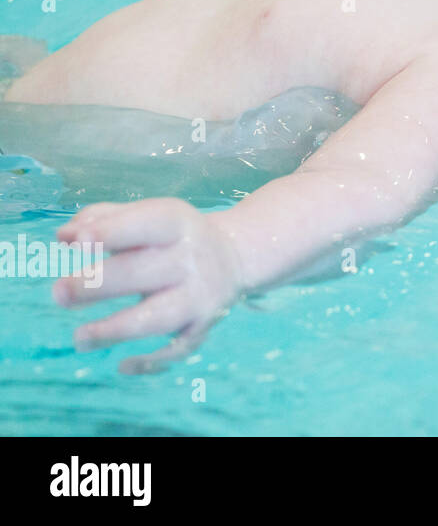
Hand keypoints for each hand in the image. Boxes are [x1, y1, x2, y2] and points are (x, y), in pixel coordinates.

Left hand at [54, 198, 243, 373]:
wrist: (236, 255)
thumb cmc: (172, 235)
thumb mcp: (148, 216)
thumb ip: (104, 219)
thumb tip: (64, 237)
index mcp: (177, 224)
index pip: (145, 224)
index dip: (111, 233)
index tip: (78, 242)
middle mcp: (192, 259)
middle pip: (144, 273)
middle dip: (98, 285)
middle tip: (59, 294)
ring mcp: (201, 295)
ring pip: (161, 316)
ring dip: (118, 329)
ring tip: (80, 339)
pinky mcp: (203, 325)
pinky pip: (180, 348)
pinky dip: (154, 361)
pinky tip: (123, 365)